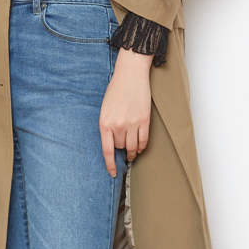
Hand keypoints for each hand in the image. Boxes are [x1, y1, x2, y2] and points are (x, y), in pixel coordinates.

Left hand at [99, 48, 151, 178]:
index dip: (110, 165)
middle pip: (120, 147)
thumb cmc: (116, 90)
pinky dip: (141, 146)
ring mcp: (132, 124)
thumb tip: (113, 144)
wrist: (130, 75)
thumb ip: (107, 126)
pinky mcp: (144, 120)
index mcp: (104, 123)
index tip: (113, 173)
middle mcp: (118, 125)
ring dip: (132, 151)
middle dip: (120, 148)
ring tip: (132, 154)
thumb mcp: (104, 109)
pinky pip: (143, 140)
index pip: (107, 151)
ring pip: (132, 146)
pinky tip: (139, 147)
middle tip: (122, 148)